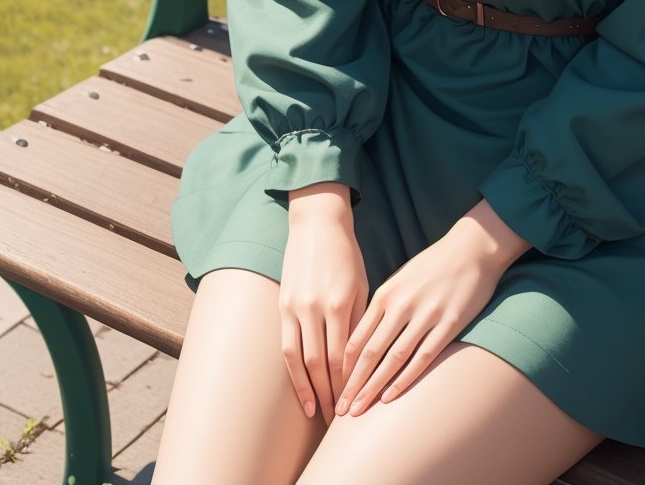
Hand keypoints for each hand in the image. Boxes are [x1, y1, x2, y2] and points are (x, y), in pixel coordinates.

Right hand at [279, 190, 368, 424]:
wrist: (316, 224)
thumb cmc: (346, 255)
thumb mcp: (361, 284)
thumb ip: (359, 321)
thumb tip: (360, 361)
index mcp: (339, 303)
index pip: (344, 357)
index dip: (349, 384)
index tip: (357, 404)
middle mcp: (315, 309)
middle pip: (322, 365)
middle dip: (332, 395)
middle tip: (341, 420)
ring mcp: (295, 309)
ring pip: (301, 361)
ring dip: (310, 391)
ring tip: (321, 414)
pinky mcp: (282, 307)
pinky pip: (286, 348)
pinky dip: (293, 374)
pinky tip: (302, 391)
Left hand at [335, 210, 520, 416]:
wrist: (472, 247)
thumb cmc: (433, 266)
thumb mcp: (401, 280)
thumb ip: (383, 307)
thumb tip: (363, 338)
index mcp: (385, 293)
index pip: (357, 337)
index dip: (343, 367)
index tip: (333, 388)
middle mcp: (401, 304)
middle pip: (370, 352)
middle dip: (352, 385)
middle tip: (339, 410)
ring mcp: (426, 314)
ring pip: (393, 359)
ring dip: (374, 388)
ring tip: (358, 411)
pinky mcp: (449, 323)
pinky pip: (423, 357)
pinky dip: (405, 379)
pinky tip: (391, 396)